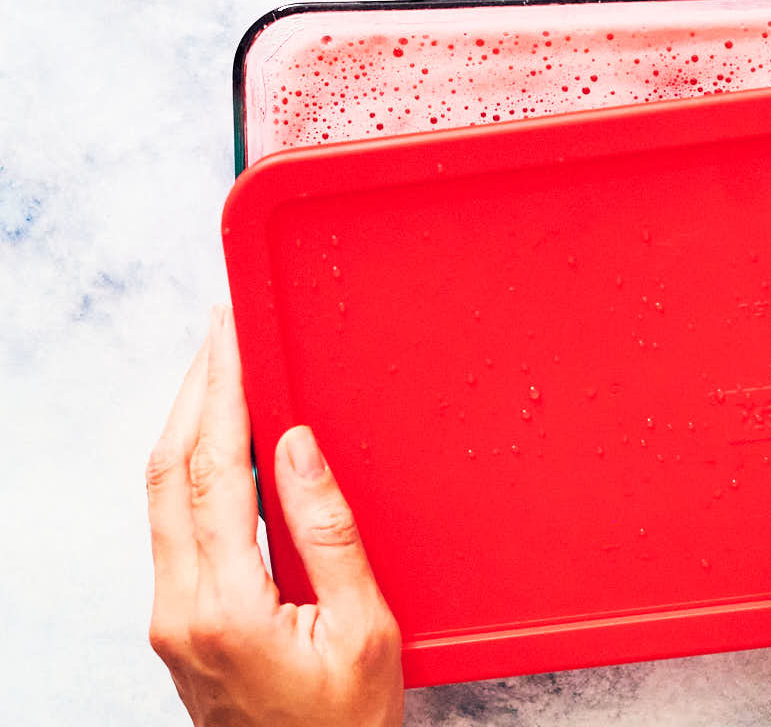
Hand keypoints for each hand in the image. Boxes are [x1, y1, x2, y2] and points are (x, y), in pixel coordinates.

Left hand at [145, 306, 402, 725]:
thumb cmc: (345, 723)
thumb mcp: (365, 630)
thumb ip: (328, 533)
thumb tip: (297, 447)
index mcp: (227, 609)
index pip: (211, 473)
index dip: (221, 394)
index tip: (232, 336)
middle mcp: (180, 609)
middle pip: (167, 472)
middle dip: (194, 389)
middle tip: (221, 331)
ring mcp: (170, 616)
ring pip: (159, 495)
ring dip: (186, 423)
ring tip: (219, 368)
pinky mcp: (176, 621)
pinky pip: (170, 523)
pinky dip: (188, 465)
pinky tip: (216, 441)